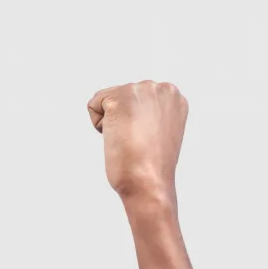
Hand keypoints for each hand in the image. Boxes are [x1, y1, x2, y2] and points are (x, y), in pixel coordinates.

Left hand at [86, 81, 186, 202]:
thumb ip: (151, 115)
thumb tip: (134, 114)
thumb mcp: (160, 131)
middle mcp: (162, 88)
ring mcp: (141, 90)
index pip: (137, 99)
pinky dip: (99, 126)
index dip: (136, 124)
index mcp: (174, 97)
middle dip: (123, 120)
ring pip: (107, 100)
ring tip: (130, 139)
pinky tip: (118, 137)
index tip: (148, 139)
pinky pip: (93, 105)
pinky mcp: (120, 98)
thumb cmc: (152, 166)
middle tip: (138, 141)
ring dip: (112, 123)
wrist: (149, 181)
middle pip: (122, 96)